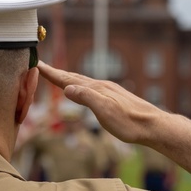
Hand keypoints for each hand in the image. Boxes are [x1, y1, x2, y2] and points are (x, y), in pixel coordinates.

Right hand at [37, 61, 161, 143]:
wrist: (154, 126)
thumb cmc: (130, 122)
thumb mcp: (105, 112)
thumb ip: (87, 98)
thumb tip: (67, 88)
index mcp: (96, 89)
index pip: (68, 80)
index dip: (52, 73)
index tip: (36, 64)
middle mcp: (102, 86)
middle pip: (74, 78)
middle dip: (56, 73)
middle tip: (40, 66)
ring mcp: (109, 91)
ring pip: (83, 82)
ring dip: (68, 78)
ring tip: (58, 76)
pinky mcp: (115, 98)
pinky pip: (92, 88)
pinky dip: (81, 86)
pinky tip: (85, 89)